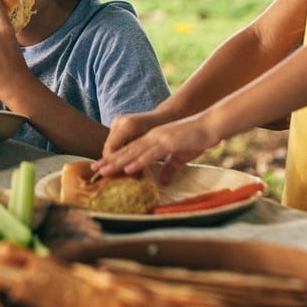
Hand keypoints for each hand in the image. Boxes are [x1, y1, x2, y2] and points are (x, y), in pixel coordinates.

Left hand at [94, 112, 218, 184]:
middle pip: (127, 151)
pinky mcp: (168, 142)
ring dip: (119, 162)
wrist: (211, 125)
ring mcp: (159, 138)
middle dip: (110, 161)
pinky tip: (128, 169)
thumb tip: (162, 182)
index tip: (102, 168)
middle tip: (94, 169)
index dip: (115, 159)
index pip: (130, 151)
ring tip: (104, 171)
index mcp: (153, 140)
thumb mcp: (180, 157)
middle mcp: (152, 137)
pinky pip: (151, 154)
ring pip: (134, 152)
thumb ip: (170, 169)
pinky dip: (139, 162)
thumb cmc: (197, 139)